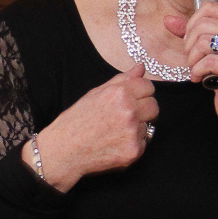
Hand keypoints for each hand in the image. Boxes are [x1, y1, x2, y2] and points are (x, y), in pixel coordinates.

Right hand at [33, 63, 157, 190]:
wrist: (63, 151)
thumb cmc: (75, 121)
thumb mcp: (95, 94)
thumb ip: (121, 80)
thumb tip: (141, 68)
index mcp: (119, 93)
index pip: (148, 87)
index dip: (140, 93)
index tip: (131, 100)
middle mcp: (129, 111)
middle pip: (154, 106)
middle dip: (143, 110)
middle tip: (125, 117)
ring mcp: (132, 132)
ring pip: (148, 125)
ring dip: (137, 128)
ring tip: (114, 132)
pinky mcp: (134, 151)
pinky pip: (143, 143)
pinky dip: (132, 144)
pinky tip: (115, 144)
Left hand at [163, 3, 217, 139]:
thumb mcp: (208, 48)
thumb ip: (189, 31)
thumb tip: (168, 20)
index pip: (209, 8)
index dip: (192, 24)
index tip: (193, 41)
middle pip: (203, 25)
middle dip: (189, 44)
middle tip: (193, 59)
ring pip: (203, 43)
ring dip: (192, 59)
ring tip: (197, 68)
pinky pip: (207, 62)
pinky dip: (197, 71)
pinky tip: (201, 78)